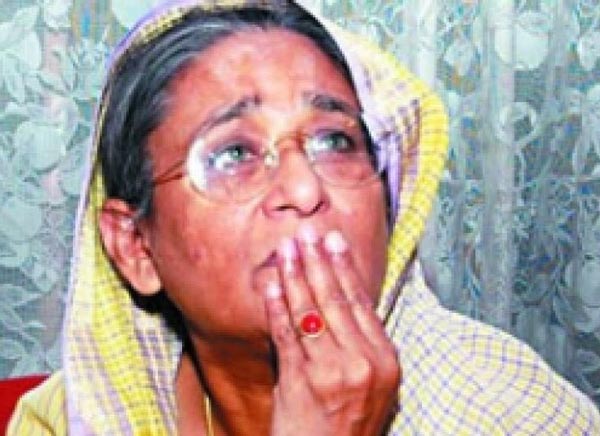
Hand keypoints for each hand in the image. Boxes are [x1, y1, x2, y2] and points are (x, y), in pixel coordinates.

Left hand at [264, 226, 400, 435]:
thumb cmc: (346, 423)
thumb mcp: (369, 385)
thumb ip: (357, 344)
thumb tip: (335, 296)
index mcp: (385, 360)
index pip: (361, 302)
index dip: (345, 268)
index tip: (334, 240)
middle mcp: (365, 363)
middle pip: (336, 300)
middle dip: (318, 261)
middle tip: (306, 232)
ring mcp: (333, 372)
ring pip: (311, 311)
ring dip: (295, 275)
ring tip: (286, 248)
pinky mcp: (302, 382)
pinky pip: (286, 334)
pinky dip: (276, 306)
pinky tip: (270, 283)